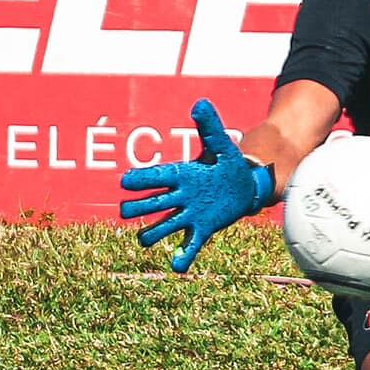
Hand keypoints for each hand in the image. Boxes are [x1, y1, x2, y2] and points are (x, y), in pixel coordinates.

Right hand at [120, 98, 274, 272]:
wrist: (245, 185)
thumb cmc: (228, 163)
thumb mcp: (221, 145)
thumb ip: (210, 127)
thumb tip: (200, 104)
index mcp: (181, 175)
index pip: (157, 177)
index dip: (142, 179)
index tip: (125, 181)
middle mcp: (180, 196)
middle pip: (154, 203)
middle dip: (139, 207)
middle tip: (124, 211)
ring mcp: (189, 214)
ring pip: (165, 225)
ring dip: (154, 232)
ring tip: (144, 241)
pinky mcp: (202, 229)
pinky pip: (190, 244)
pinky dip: (183, 256)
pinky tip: (177, 266)